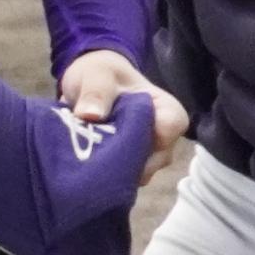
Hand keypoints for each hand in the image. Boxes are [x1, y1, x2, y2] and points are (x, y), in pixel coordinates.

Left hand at [59, 48, 189, 183]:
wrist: (89, 85)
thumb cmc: (101, 74)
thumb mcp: (96, 74)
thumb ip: (96, 91)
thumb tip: (90, 115)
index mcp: (168, 112)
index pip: (169, 129)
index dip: (143, 135)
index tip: (113, 135)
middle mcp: (165, 140)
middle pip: (152, 160)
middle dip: (121, 158)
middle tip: (90, 152)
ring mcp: (149, 157)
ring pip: (135, 174)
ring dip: (110, 168)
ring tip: (84, 155)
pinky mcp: (131, 169)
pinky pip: (122, 180)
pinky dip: (104, 174)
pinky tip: (85, 165)